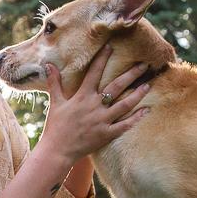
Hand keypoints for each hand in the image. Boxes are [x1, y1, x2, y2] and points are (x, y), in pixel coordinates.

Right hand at [39, 44, 151, 163]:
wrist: (58, 150)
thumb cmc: (56, 126)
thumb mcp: (55, 102)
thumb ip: (54, 82)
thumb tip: (48, 64)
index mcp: (82, 96)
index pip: (94, 73)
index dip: (102, 58)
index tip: (111, 46)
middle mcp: (94, 106)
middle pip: (116, 86)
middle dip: (131, 74)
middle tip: (144, 64)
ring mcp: (102, 120)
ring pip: (124, 104)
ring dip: (137, 94)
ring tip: (148, 84)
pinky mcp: (107, 134)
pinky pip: (125, 125)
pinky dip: (136, 118)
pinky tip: (146, 110)